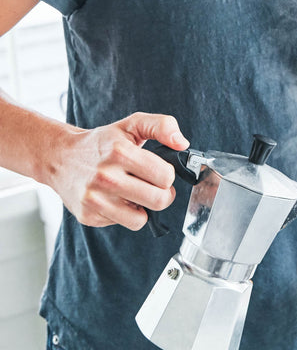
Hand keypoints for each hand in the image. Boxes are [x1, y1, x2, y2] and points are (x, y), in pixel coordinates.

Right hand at [51, 112, 188, 230]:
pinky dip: (125, 214)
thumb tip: (182, 143)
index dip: (166, 173)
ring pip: (142, 218)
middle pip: (158, 200)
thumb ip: (162, 126)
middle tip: (153, 185)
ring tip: (135, 192)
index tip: (158, 170)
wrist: (61, 157)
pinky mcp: (88, 215)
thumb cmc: (101, 142)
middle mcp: (105, 177)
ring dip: (144, 206)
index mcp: (119, 152)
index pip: (165, 176)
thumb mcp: (131, 124)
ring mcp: (95, 199)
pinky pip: (123, 224)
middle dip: (162, 193)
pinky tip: (117, 199)